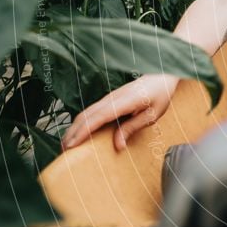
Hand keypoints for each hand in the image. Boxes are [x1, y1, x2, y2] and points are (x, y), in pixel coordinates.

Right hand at [61, 73, 179, 151]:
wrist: (163, 76)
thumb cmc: (161, 95)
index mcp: (124, 101)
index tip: (72, 145)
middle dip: (73, 132)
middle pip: (87, 115)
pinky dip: (82, 121)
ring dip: (75, 127)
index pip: (98, 117)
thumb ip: (133, 128)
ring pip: (87, 112)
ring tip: (67, 144)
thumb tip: (117, 145)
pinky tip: (79, 131)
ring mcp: (110, 97)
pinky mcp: (110, 98)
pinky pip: (92, 110)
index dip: (83, 131)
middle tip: (64, 151)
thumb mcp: (152, 114)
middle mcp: (113, 98)